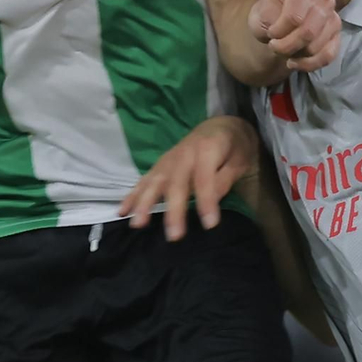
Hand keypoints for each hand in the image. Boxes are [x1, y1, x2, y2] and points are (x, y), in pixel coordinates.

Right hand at [119, 116, 261, 240]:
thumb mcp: (239, 161)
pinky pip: (144, 181)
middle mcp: (183, 153)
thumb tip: (211, 202)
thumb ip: (224, 180)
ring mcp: (168, 159)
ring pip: (154, 182)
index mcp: (207, 149)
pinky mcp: (160, 166)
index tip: (210, 224)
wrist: (220, 126)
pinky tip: (122, 212)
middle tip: (174, 235)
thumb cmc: (233, 147)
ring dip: (144, 204)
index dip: (206, 200)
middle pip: (176, 183)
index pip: (205, 178)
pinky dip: (132, 196)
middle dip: (173, 210)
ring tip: (138, 224)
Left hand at [248, 0, 340, 71]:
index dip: (279, 31)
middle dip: (287, 46)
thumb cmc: (269, 13)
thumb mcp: (261, 11)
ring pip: (316, 47)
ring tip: (284, 50)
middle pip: (308, 32)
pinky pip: (327, 57)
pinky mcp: (336, 38)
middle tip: (274, 46)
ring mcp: (333, 20)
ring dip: (295, 54)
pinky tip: (294, 62)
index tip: (270, 32)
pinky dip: (307, 65)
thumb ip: (270, 17)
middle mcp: (324, 1)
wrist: (276, 23)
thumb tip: (282, 30)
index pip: (295, 17)